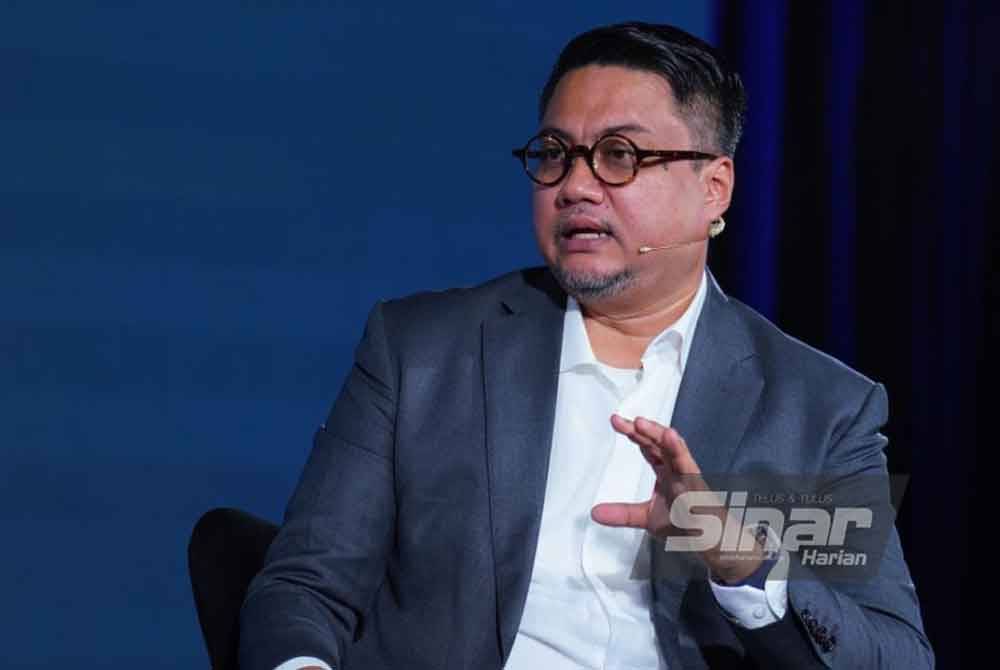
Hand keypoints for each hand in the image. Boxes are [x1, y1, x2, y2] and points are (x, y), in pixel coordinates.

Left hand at [591, 414, 764, 583]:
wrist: (713, 542)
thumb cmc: (685, 525)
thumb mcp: (646, 518)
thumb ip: (622, 513)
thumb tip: (594, 513)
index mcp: (665, 471)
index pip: (647, 447)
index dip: (633, 433)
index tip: (616, 421)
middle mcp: (676, 468)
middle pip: (658, 443)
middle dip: (640, 430)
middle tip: (619, 420)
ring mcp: (688, 476)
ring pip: (674, 449)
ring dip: (658, 435)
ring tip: (642, 423)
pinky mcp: (698, 487)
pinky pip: (689, 466)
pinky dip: (680, 452)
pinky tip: (672, 438)